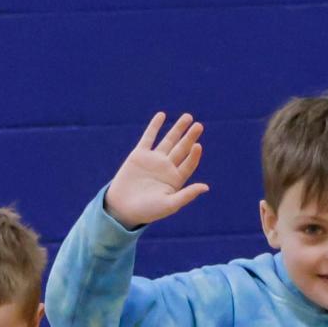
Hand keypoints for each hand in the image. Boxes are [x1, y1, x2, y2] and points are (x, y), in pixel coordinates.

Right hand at [105, 112, 209, 228]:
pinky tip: (162, 115)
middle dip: (190, 137)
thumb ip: (187, 195)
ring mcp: (153, 160)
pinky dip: (155, 126)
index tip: (198, 145)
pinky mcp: (139, 155)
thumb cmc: (147, 211)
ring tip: (188, 117)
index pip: (188, 164)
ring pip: (168, 140)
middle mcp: (166, 168)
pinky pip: (149, 137)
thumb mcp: (169, 205)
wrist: (121, 209)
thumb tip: (206, 187)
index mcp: (175, 179)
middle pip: (182, 149)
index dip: (194, 155)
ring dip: (177, 129)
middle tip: (199, 125)